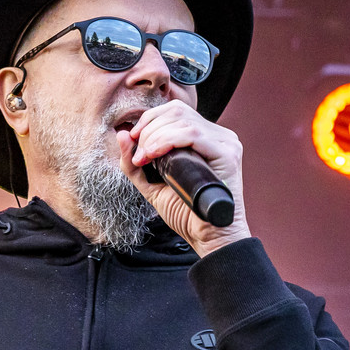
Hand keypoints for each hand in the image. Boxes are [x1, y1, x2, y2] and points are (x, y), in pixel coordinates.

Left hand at [118, 99, 250, 256]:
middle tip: (139, 155)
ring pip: (183, 120)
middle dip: (149, 130)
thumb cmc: (185, 213)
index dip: (149, 120)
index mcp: (203, 137)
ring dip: (155, 136)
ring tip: (145, 158)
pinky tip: (155, 154)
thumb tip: (121, 133)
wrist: (207, 237)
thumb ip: (134, 163)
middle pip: (176, 111)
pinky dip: (168, 140)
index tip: (133, 141)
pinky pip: (193, 134)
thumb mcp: (151, 184)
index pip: (174, 111)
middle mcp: (216, 136)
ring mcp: (225, 142)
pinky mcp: (228, 153)